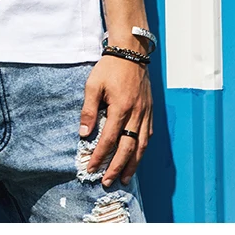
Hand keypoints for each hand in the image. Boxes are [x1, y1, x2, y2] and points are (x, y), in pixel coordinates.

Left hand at [79, 55, 152, 186]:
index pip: (109, 140)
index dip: (100, 156)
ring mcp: (145, 113)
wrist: (131, 52)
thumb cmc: (109, 68)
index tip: (91, 168)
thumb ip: (89, 110)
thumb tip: (84, 134)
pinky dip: (142, 149)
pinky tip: (137, 157)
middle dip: (117, 168)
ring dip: (132, 164)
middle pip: (127, 148)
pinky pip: (148, 135)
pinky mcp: (150, 111)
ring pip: (141, 146)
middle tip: (107, 182)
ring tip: (124, 178)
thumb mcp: (93, 85)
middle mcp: (136, 114)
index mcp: (120, 108)